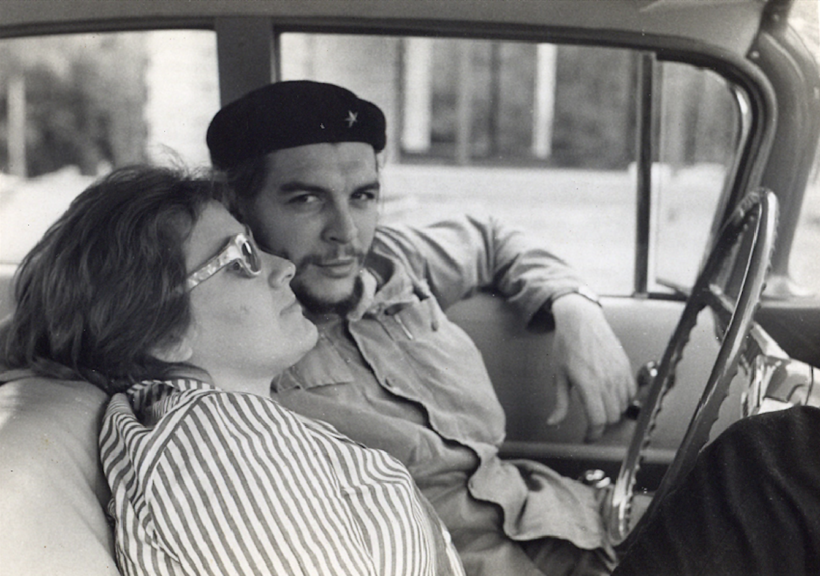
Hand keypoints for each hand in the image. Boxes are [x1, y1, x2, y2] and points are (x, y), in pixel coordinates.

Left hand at [546, 293, 635, 441]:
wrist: (581, 320)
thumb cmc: (567, 344)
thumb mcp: (558, 375)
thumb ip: (559, 402)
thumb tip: (553, 422)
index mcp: (588, 384)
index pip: (598, 419)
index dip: (594, 434)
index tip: (588, 437)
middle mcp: (606, 380)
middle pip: (612, 417)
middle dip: (601, 424)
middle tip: (591, 422)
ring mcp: (619, 373)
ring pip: (623, 407)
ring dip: (612, 412)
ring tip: (600, 407)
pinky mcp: (626, 366)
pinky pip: (631, 392)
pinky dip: (624, 400)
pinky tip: (612, 396)